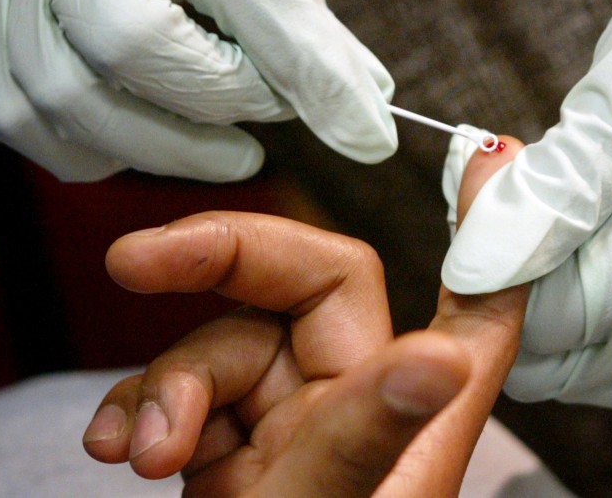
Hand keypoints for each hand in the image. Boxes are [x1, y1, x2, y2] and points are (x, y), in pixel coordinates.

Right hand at [0, 0, 395, 181]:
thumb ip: (300, 7)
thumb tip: (362, 107)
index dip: (310, 67)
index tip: (368, 130)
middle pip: (139, 51)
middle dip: (223, 107)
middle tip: (269, 122)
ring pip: (73, 101)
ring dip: (164, 146)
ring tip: (221, 144)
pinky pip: (25, 123)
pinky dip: (96, 149)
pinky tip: (143, 133)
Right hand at [83, 138, 526, 495]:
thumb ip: (365, 433)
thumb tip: (432, 353)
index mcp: (411, 415)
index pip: (472, 306)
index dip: (492, 238)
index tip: (494, 160)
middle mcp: (354, 405)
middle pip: (297, 286)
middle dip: (215, 263)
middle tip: (136, 261)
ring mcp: (286, 426)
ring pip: (220, 342)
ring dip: (165, 384)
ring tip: (148, 452)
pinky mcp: (224, 450)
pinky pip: (178, 392)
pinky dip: (138, 410)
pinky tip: (116, 450)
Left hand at [440, 0, 611, 410]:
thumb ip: (554, 187)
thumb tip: (477, 264)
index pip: (550, 320)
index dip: (489, 271)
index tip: (475, 190)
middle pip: (569, 364)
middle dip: (508, 300)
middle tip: (499, 208)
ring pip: (602, 369)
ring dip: (544, 321)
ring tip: (535, 229)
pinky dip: (588, 322)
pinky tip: (574, 253)